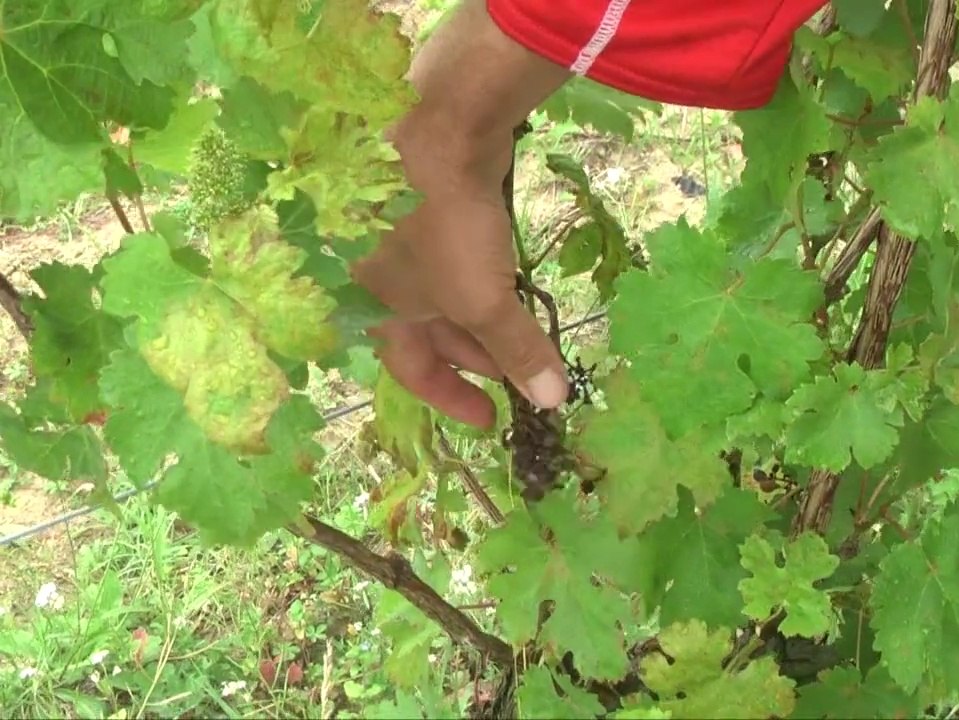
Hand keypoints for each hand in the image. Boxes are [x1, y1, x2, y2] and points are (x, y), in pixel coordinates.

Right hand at [351, 0, 572, 427]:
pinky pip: (457, 264)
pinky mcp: (432, 208)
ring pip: (446, 297)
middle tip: (516, 376)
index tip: (490, 420)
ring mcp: (403, 240)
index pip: (411, 370)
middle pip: (430, 334)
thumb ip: (517, 353)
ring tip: (524, 338)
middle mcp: (381, 277)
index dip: (452, 399)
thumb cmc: (446, 229)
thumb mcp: (483, 303)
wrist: (441, 131)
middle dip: (476, 359)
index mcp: (376, 307)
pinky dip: (484, 283)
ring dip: (485, 322)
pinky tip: (511, 285)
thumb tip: (551, 402)